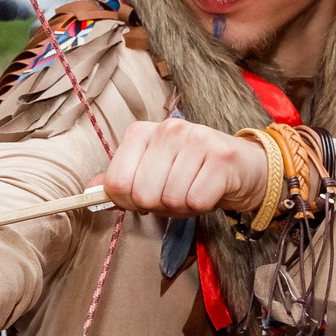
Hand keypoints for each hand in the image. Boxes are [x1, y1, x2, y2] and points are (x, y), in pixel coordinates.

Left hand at [94, 120, 268, 217]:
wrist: (245, 168)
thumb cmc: (194, 173)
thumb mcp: (153, 174)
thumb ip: (121, 181)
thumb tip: (90, 189)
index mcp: (142, 132)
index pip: (116, 181)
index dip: (129, 201)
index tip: (145, 198)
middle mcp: (167, 129)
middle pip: (143, 194)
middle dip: (159, 206)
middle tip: (176, 194)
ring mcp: (195, 139)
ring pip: (171, 198)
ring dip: (183, 206)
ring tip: (194, 190)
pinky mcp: (221, 157)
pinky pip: (196, 200)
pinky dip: (202, 205)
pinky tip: (210, 190)